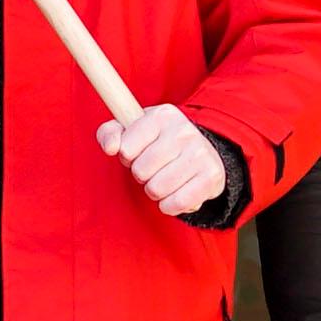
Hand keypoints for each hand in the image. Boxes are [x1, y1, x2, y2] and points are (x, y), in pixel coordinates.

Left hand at [100, 104, 224, 217]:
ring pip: (157, 189)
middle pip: (140, 171)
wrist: (202, 154)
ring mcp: (200, 153)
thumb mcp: (132, 131)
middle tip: (154, 168)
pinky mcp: (211, 176)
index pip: (126, 149)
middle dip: (142, 175)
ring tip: (165, 179)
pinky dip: (170, 205)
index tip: (139, 152)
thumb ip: (109, 134)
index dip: (127, 157)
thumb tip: (111, 147)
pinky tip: (175, 193)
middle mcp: (184, 130)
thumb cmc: (158, 143)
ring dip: (155, 191)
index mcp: (162, 115)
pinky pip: (176, 203)